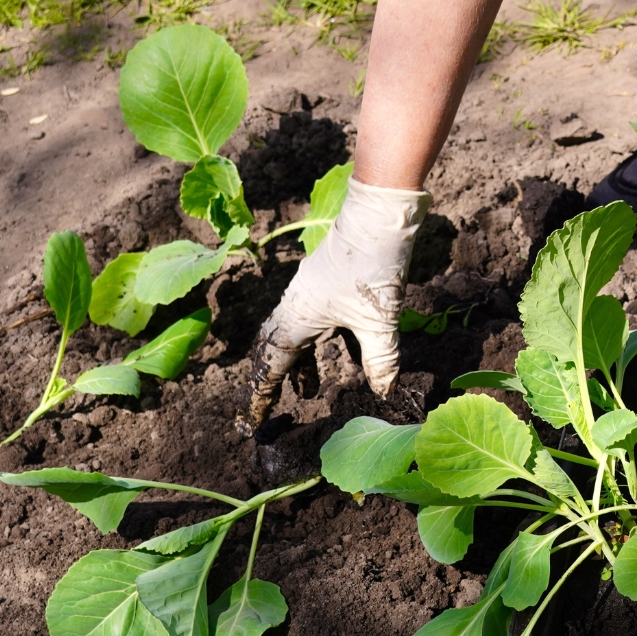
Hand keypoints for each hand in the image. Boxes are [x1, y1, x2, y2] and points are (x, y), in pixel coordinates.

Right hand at [242, 179, 430, 430]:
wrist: (378, 215)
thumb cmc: (373, 267)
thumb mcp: (380, 320)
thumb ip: (380, 359)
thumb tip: (383, 393)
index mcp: (297, 318)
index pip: (272, 365)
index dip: (261, 394)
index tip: (253, 420)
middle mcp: (295, 305)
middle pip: (274, 348)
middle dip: (273, 378)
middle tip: (273, 403)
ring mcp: (308, 290)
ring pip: (293, 333)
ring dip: (298, 361)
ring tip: (308, 389)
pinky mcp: (324, 280)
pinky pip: (309, 319)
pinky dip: (315, 341)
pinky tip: (336, 349)